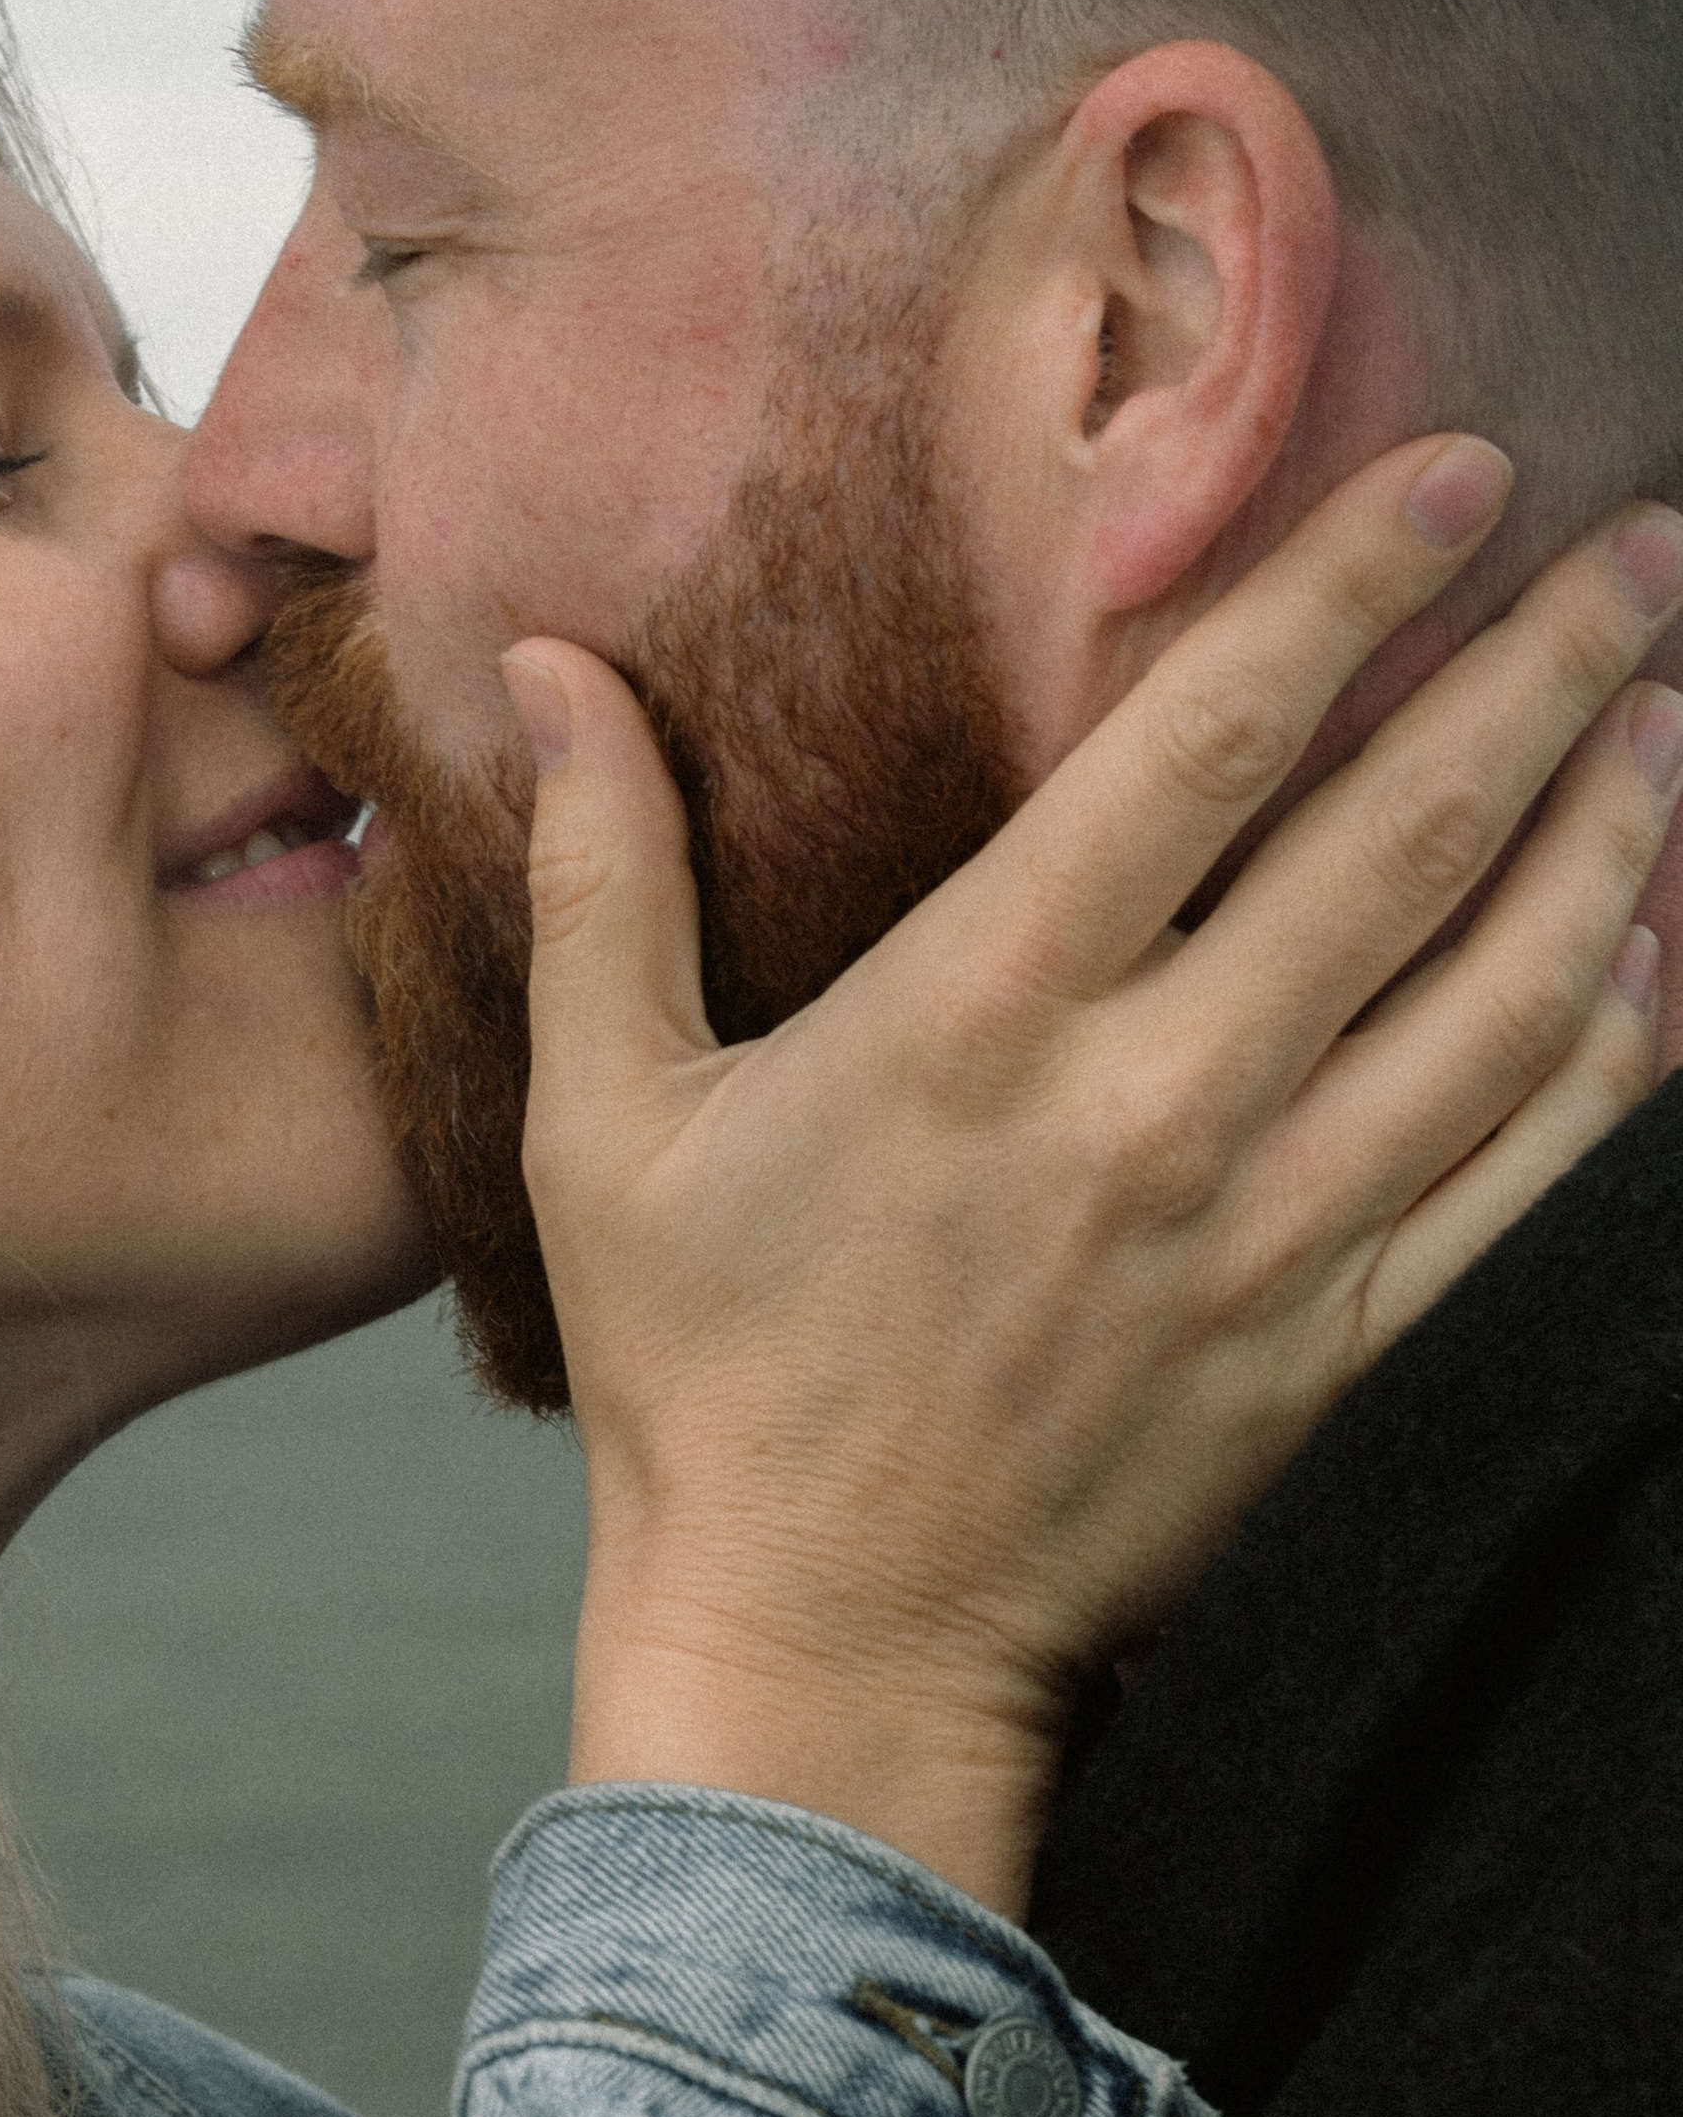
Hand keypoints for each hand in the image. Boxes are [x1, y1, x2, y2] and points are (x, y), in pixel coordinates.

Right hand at [514, 437, 1682, 1918]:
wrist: (827, 1641)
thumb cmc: (706, 1376)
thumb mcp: (604, 1121)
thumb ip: (603, 876)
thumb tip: (546, 666)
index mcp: (981, 1017)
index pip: (1209, 746)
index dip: (1347, 586)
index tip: (1458, 475)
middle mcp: (1158, 1103)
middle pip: (1406, 838)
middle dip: (1545, 670)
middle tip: (1639, 551)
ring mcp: (1274, 1230)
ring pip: (1509, 991)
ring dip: (1615, 832)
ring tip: (1672, 713)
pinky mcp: (1342, 1342)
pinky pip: (1531, 1167)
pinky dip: (1616, 1044)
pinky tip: (1660, 950)